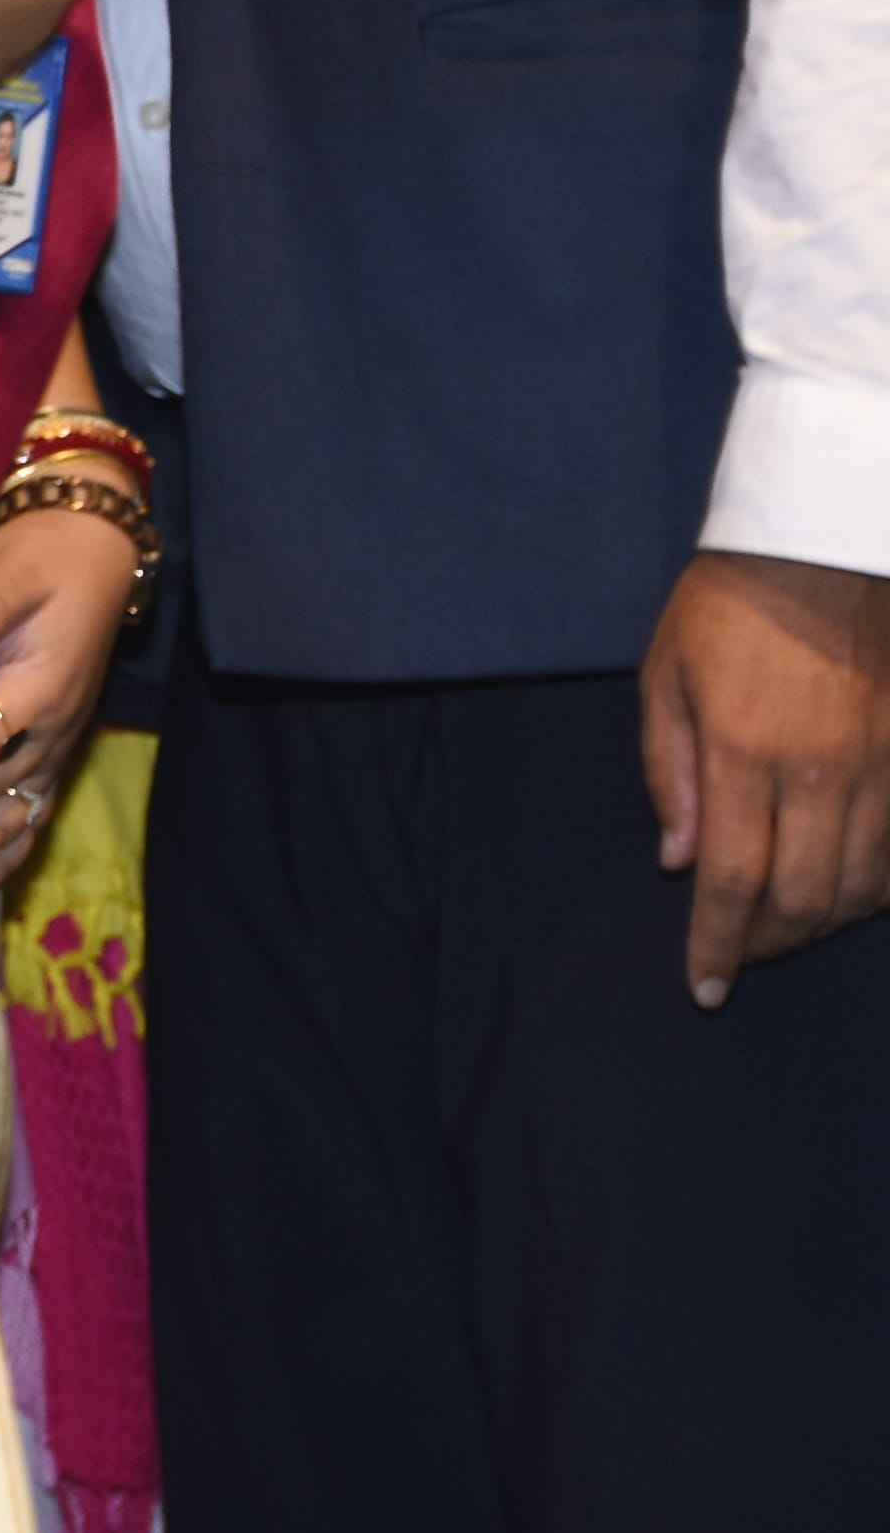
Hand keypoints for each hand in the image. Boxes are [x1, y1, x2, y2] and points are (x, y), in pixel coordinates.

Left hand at [641, 548, 889, 1003]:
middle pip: (805, 897)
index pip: (731, 879)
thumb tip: (676, 858)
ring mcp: (879, 766)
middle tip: (738, 956)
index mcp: (744, 752)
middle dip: (769, 943)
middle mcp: (819, 772)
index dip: (718, 943)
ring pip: (863, 885)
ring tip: (784, 929)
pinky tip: (845, 894)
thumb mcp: (666, 677)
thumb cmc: (728, 608)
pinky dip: (874, 887)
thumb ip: (667, 772)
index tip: (705, 986)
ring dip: (823, 922)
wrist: (824, 546)